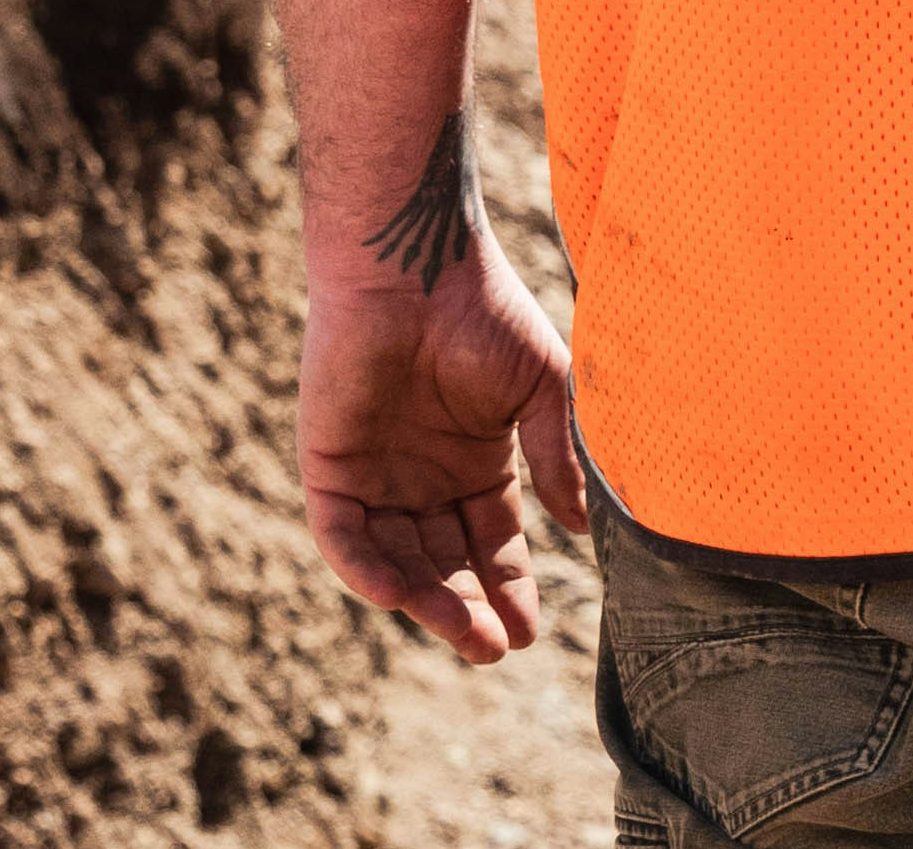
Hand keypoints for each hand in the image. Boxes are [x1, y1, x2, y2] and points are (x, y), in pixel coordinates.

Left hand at [298, 243, 589, 663]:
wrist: (412, 263)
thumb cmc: (483, 309)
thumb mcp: (542, 387)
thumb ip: (556, 457)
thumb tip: (583, 530)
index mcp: (477, 461)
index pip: (493, 543)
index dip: (511, 587)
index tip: (531, 633)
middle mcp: (425, 478)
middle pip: (446, 565)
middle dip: (471, 610)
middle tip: (495, 649)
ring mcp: (376, 476)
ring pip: (399, 562)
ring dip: (429, 603)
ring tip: (467, 636)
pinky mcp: (329, 467)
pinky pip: (344, 537)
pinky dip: (369, 571)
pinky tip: (404, 596)